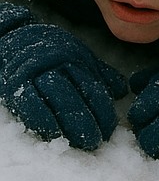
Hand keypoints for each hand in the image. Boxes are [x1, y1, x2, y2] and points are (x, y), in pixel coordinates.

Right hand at [0, 5, 126, 150]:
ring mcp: (35, 72)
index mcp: (76, 59)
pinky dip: (41, 119)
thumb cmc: (52, 52)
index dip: (103, 112)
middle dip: (88, 121)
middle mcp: (57, 64)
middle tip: (97, 141)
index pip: (93, 88)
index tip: (110, 131)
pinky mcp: (14, 83)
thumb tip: (122, 92)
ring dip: (69, 124)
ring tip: (80, 143)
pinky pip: (28, 103)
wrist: (14, 37)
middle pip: (76, 95)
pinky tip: (53, 134)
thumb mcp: (79, 56)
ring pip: (56, 99)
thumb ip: (100, 73)